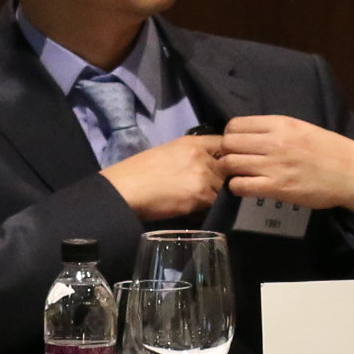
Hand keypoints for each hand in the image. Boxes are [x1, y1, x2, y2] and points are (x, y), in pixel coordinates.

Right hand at [102, 130, 226, 220]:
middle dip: (222, 179)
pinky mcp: (201, 195)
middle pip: (228, 168)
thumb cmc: (138, 172)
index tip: (223, 166)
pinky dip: (207, 210)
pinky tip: (193, 211)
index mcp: (193, 142)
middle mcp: (202, 155)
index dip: (228, 156)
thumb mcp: (168, 153)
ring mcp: (203, 175)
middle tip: (207, 189)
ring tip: (197, 201)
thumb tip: (206, 165)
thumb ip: (191, 156)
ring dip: (215, 196)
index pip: (225, 144)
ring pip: (223, 188)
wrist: (125, 189)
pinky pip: (215, 205)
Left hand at [216, 114, 353, 210]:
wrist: (352, 173)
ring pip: (230, 163)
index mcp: (281, 123)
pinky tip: (244, 187)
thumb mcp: (303, 128)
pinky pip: (240, 186)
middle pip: (229, 142)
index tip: (236, 144)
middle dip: (226, 152)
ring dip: (228, 170)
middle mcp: (274, 141)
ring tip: (236, 175)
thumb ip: (277, 129)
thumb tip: (251, 134)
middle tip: (233, 161)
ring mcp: (274, 165)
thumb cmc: (330, 150)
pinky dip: (236, 187)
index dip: (230, 135)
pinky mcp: (277, 188)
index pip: (236, 124)